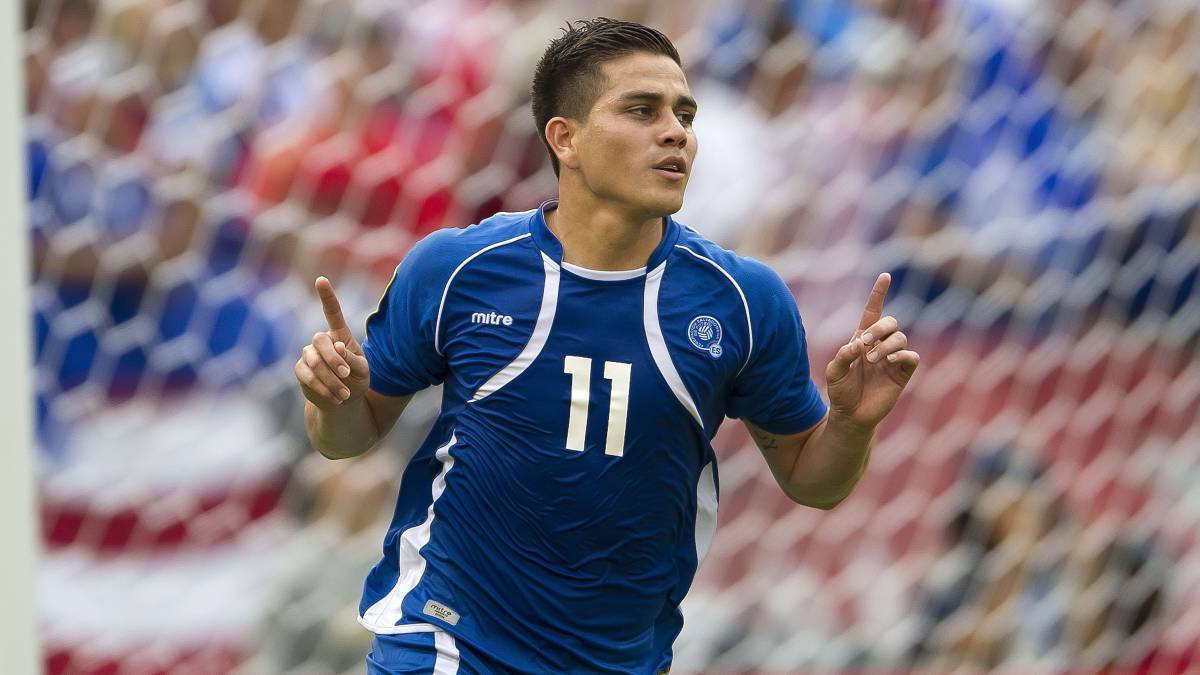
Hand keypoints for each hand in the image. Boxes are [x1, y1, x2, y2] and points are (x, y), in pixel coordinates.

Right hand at [294, 276, 369, 408]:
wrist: (344, 400)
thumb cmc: (357, 380)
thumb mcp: (363, 370)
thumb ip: (353, 358)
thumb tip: (337, 346)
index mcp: (340, 335)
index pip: (332, 312)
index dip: (327, 296)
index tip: (321, 280)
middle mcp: (322, 341)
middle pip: (320, 340)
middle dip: (334, 359)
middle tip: (347, 374)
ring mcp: (308, 354)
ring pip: (313, 361)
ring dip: (330, 379)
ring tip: (345, 394)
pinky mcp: (301, 370)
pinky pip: (306, 375)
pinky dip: (322, 387)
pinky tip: (335, 398)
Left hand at [825, 273, 918, 428]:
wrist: (851, 416)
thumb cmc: (841, 391)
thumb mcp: (834, 372)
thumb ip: (843, 356)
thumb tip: (860, 344)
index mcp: (862, 340)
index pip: (873, 311)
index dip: (879, 294)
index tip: (885, 276)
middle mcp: (880, 346)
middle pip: (890, 322)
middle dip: (880, 327)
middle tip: (865, 342)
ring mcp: (892, 359)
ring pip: (901, 337)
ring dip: (887, 344)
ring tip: (872, 360)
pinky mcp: (902, 373)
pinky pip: (911, 356)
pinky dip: (901, 354)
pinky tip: (889, 361)